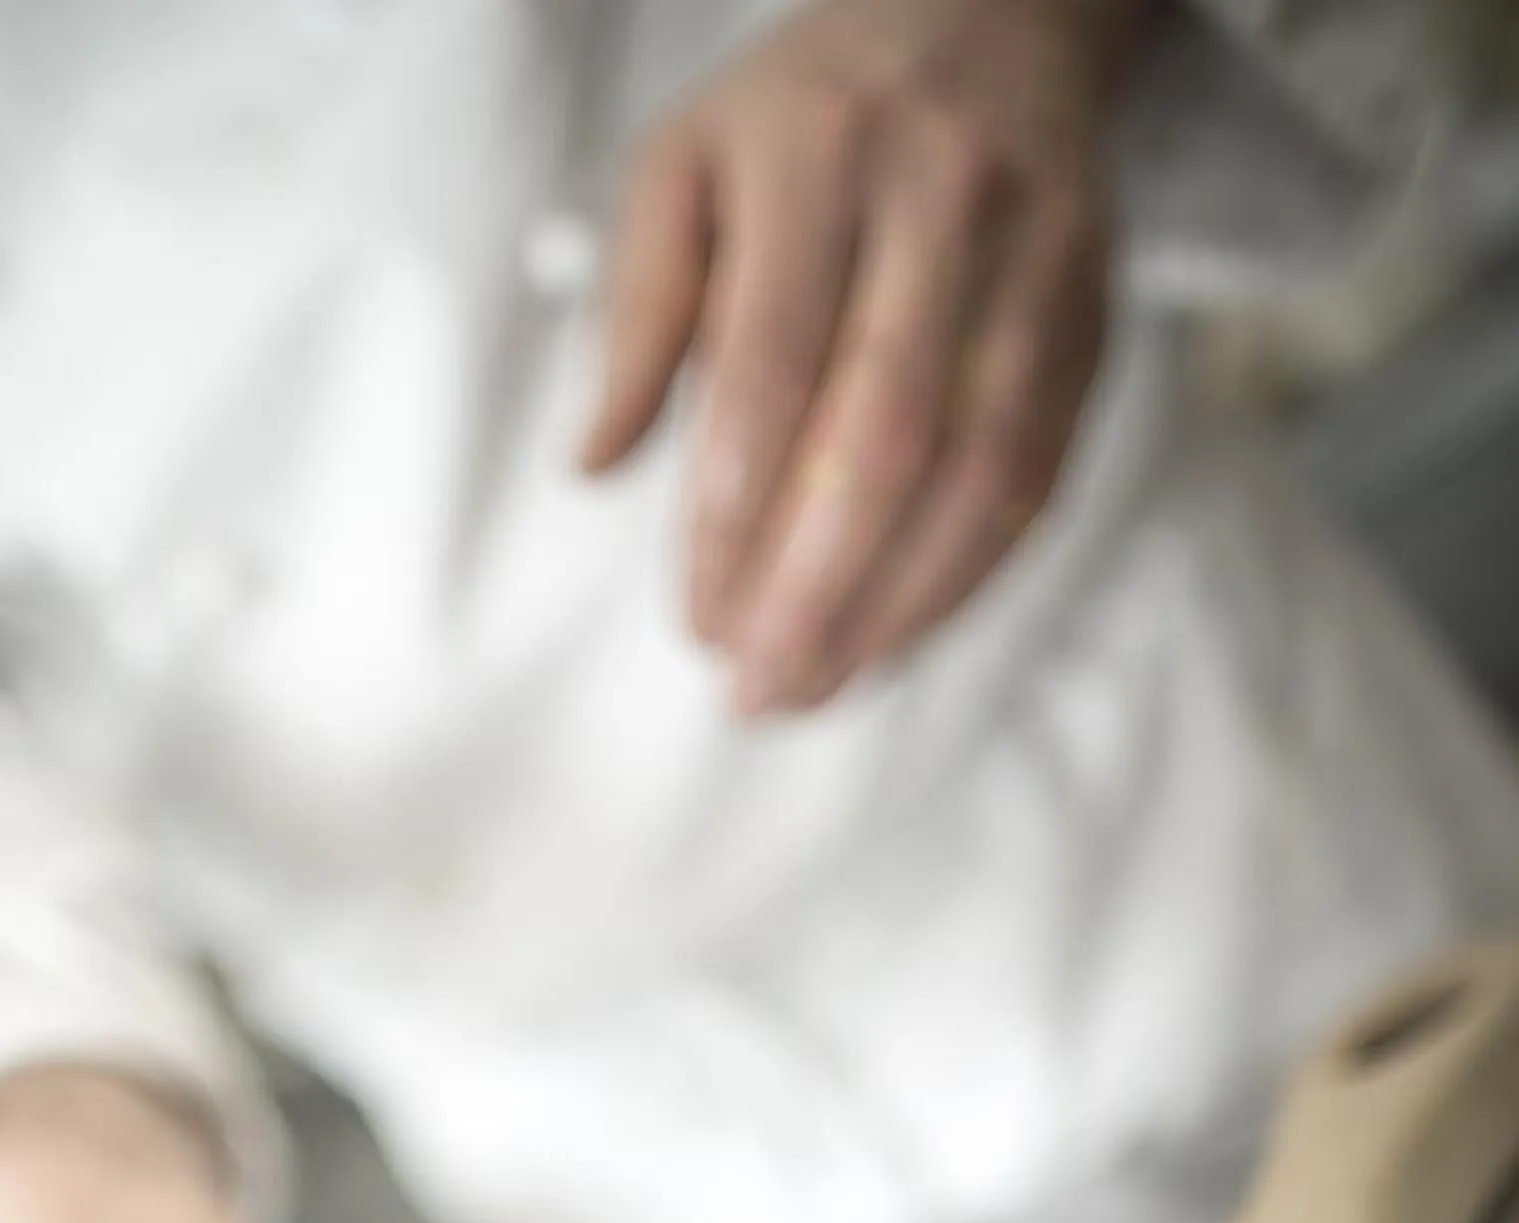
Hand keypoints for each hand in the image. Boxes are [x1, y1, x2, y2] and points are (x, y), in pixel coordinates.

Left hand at [583, 0, 1137, 711]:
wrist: (990, 14)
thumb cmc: (801, 118)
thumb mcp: (682, 167)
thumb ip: (635, 310)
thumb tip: (592, 465)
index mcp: (818, 151)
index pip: (773, 363)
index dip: (735, 514)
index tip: (696, 623)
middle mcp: (944, 192)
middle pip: (884, 430)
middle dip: (814, 588)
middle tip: (753, 691)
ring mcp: (1039, 250)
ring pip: (978, 465)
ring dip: (893, 606)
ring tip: (815, 690)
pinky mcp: (1094, 309)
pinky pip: (1038, 471)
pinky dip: (964, 577)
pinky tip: (892, 641)